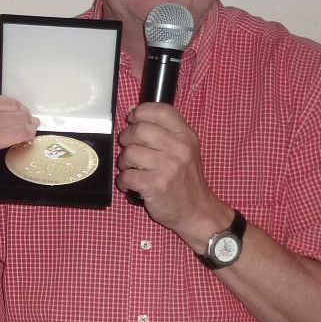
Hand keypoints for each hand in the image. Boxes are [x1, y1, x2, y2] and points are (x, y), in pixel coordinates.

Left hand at [117, 102, 229, 248]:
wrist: (197, 211)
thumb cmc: (186, 180)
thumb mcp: (185, 150)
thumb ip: (165, 132)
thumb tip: (134, 114)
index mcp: (186, 136)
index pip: (161, 110)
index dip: (141, 112)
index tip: (132, 120)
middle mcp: (179, 149)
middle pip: (139, 130)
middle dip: (126, 139)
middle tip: (130, 150)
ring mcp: (168, 167)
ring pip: (129, 153)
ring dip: (124, 163)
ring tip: (131, 169)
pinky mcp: (156, 185)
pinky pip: (127, 175)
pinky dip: (124, 181)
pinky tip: (131, 185)